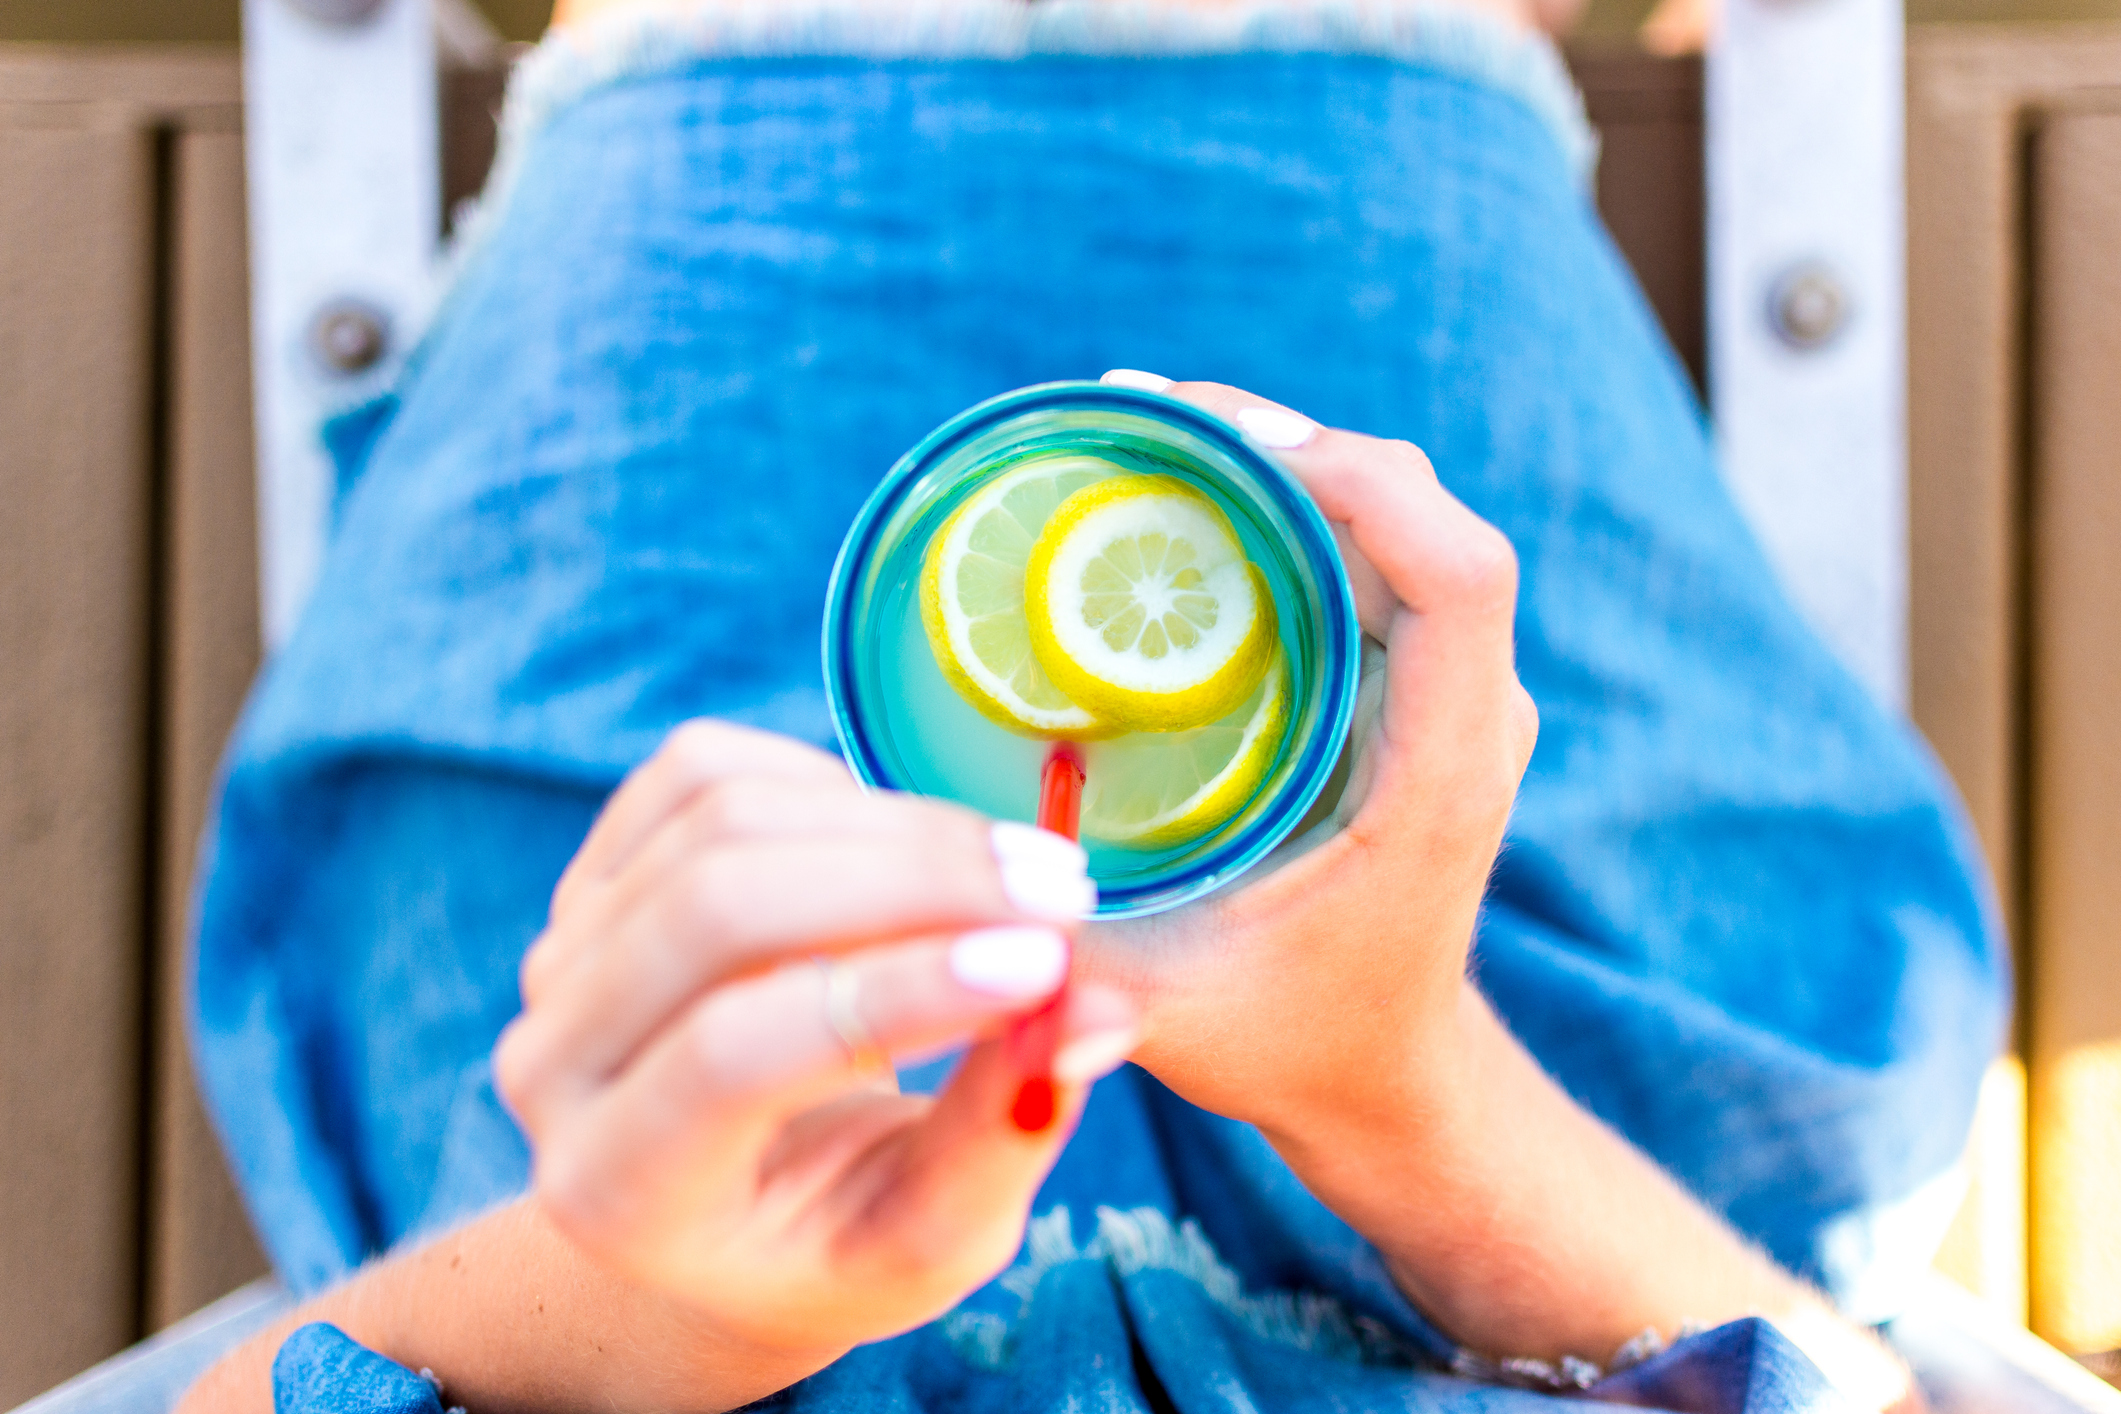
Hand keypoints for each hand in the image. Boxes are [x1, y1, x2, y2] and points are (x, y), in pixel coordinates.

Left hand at [494, 722, 1137, 1367]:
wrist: (729, 1204)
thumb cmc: (838, 1233)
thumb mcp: (933, 1235)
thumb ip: (1004, 1134)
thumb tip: (1097, 1011)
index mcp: (617, 1191)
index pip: (732, 1058)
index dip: (894, 993)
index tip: (1047, 962)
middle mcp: (551, 1066)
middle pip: (717, 910)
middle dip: (913, 881)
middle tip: (1064, 891)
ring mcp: (560, 951)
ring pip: (721, 820)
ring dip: (899, 825)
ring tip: (1023, 871)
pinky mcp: (594, 867)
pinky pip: (705, 769)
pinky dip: (830, 785)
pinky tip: (910, 847)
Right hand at [1078, 376, 1538, 1141]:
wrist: (1383, 1074)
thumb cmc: (1293, 1043)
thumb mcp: (1176, 1020)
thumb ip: (1083, 991)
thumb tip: (973, 954)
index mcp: (1443, 776)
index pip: (1458, 576)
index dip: (1355, 484)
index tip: (1219, 445)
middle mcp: (1469, 714)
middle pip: (1417, 510)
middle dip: (1285, 439)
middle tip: (1134, 413)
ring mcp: (1446, 692)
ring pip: (1391, 515)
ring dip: (1279, 459)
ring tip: (1142, 433)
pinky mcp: (1408, 687)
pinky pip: (1364, 553)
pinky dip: (1280, 505)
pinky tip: (1181, 496)